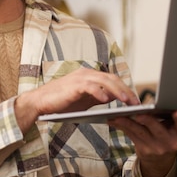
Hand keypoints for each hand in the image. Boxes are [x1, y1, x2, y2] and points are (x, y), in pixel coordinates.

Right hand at [15, 67, 139, 131]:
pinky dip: (99, 92)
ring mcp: (80, 78)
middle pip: (112, 78)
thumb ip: (98, 97)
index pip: (112, 80)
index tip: (135, 101)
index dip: (125, 89)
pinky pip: (90, 87)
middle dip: (126, 90)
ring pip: (104, 81)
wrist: (40, 103)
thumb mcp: (84, 100)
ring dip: (117, 91)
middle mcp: (86, 74)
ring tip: (126, 101)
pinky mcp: (73, 85)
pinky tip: (106, 99)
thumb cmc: (61, 102)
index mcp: (90, 76)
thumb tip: (113, 97)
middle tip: (136, 102)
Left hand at [108, 110, 176, 176]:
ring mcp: (154, 145)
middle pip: (158, 129)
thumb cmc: (173, 136)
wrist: (159, 162)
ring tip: (120, 113)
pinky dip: (120, 125)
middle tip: (141, 112)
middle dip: (149, 120)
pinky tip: (111, 117)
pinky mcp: (140, 146)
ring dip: (128, 122)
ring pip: (140, 131)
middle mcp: (169, 142)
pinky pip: (129, 134)